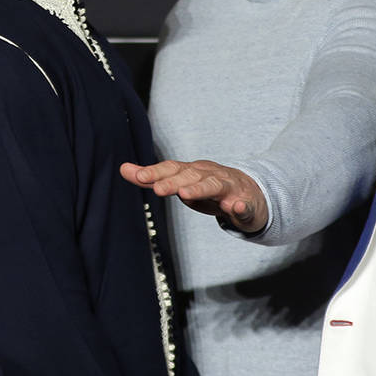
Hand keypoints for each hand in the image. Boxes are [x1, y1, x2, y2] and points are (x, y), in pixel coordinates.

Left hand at [120, 159, 267, 233]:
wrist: (251, 194)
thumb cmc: (210, 188)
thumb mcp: (181, 182)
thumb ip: (153, 177)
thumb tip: (123, 168)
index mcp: (193, 171)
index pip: (172, 168)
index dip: (156, 172)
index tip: (138, 176)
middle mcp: (210, 175)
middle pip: (191, 176)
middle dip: (174, 182)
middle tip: (157, 189)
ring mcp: (229, 188)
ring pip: (215, 186)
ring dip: (200, 189)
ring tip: (186, 195)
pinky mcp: (245, 204)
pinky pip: (244, 204)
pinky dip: (240, 205)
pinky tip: (235, 207)